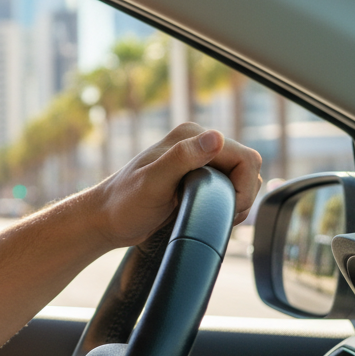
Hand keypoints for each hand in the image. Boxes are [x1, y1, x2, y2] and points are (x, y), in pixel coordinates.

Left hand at [90, 122, 262, 247]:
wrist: (107, 219)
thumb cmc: (125, 203)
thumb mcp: (153, 183)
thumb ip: (182, 158)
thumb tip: (216, 137)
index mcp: (190, 136)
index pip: (244, 157)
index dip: (244, 186)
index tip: (228, 208)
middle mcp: (197, 143)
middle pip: (247, 166)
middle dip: (243, 195)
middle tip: (222, 215)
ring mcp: (198, 160)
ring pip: (242, 178)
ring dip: (238, 200)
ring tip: (214, 216)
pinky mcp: (198, 178)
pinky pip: (230, 187)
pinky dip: (230, 203)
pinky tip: (212, 214)